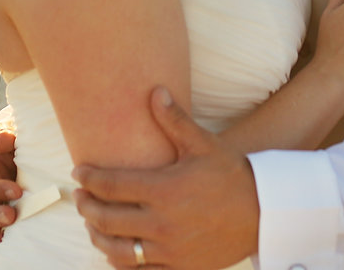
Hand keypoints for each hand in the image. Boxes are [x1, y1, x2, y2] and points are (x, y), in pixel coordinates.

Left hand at [73, 87, 258, 269]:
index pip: (110, 185)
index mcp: (164, 189)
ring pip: (116, 249)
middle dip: (85, 206)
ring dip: (97, 236)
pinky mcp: (178, 266)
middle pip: (105, 218)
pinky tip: (116, 249)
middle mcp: (161, 222)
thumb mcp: (203, 145)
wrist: (264, 213)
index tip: (78, 172)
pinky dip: (120, 261)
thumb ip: (174, 120)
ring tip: (92, 223)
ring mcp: (169, 249)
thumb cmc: (232, 174)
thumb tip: (155, 90)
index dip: (89, 178)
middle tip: (79, 196)